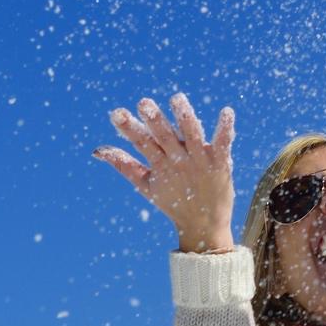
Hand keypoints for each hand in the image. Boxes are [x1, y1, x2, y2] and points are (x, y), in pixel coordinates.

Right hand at [94, 92, 235, 252]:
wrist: (205, 225)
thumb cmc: (173, 203)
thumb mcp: (146, 186)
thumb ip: (124, 165)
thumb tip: (98, 150)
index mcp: (160, 165)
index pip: (142, 143)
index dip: (129, 128)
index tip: (116, 114)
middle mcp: (180, 161)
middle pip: (165, 137)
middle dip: (155, 120)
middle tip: (144, 103)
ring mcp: (201, 161)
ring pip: (192, 135)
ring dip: (185, 116)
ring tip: (177, 99)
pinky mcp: (220, 162)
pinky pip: (223, 142)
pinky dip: (225, 128)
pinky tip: (227, 111)